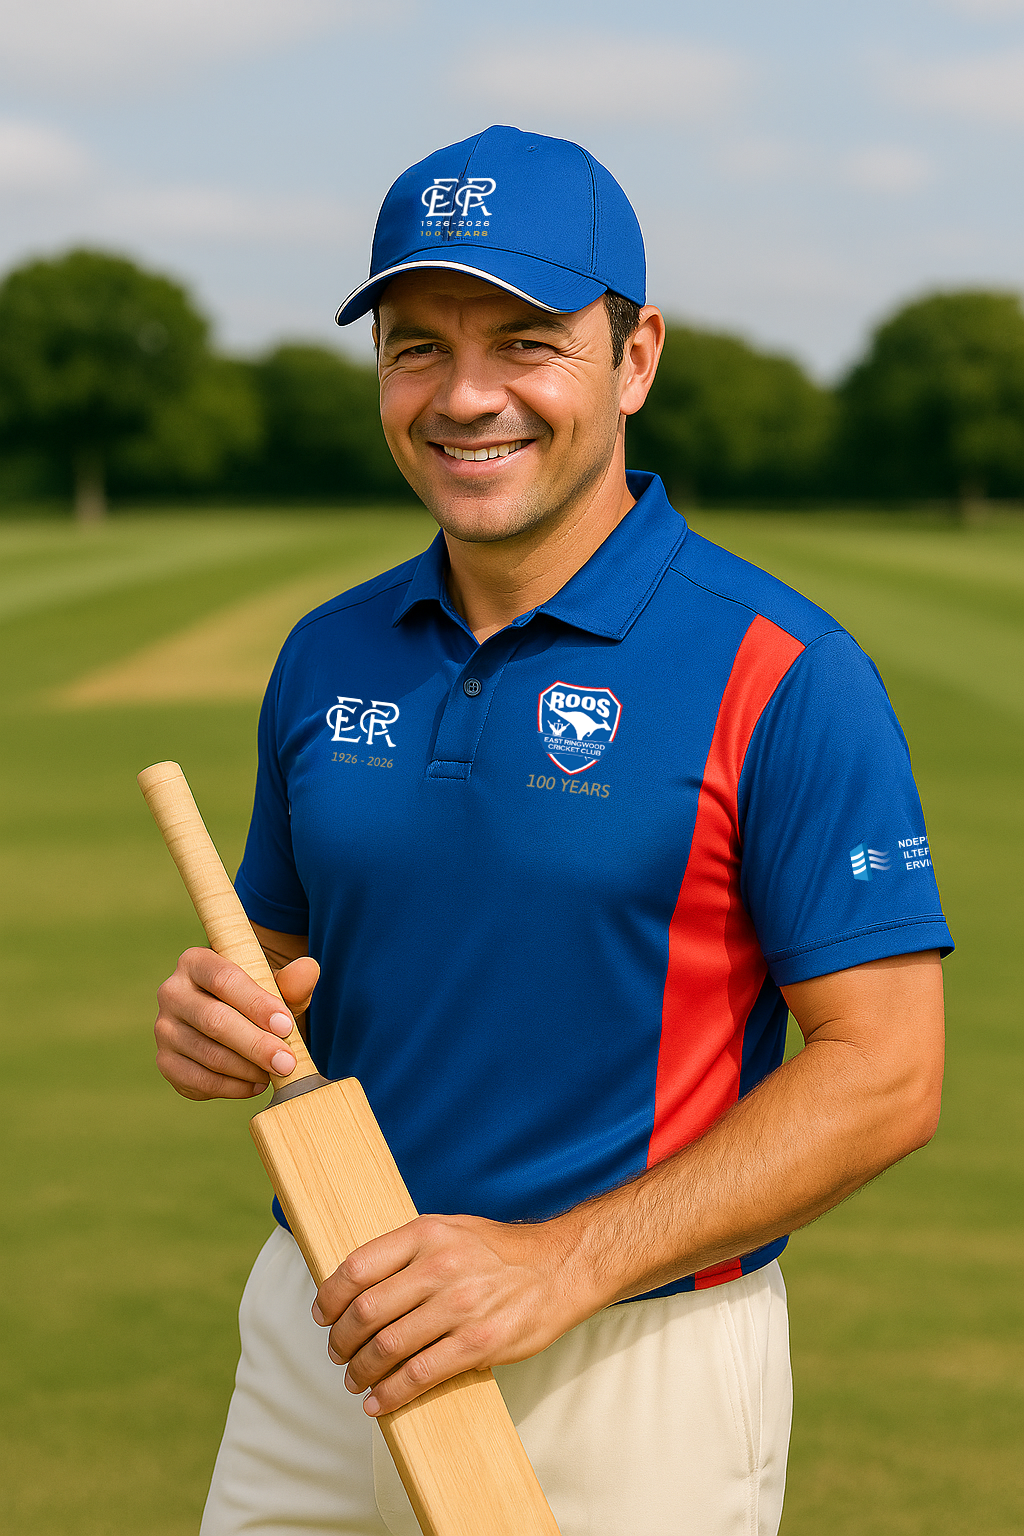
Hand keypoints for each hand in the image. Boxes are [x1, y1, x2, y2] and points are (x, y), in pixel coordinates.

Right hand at [154, 947, 319, 1099]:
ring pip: (207, 1054)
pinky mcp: (165, 1061)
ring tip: (275, 1072)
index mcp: (196, 962)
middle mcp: (172, 992)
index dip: (257, 1004)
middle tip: (287, 1062)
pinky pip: (198, 1080)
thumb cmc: (257, 1000)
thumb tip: (308, 970)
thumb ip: (292, 980)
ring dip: (247, 1068)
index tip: (286, 1026)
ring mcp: (163, 1028)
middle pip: (214, 1020)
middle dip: (255, 1045)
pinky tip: (256, 1084)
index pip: (225, 980)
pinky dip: (232, 1087)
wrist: (235, 1021)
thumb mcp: (276, 986)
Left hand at [311, 1211, 598, 1414]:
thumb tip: (355, 1281)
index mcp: (426, 1234)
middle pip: (365, 1312)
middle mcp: (439, 1267)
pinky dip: (390, 1395)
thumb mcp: (450, 1229)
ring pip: (386, 1347)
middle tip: (338, 1352)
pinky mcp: (477, 1343)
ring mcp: (459, 1306)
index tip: (323, 1315)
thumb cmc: (498, 1252)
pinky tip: (377, 1402)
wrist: (559, 1268)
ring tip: (355, 1379)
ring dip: (360, 1371)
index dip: (329, 1297)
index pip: (356, 1267)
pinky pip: (419, 1376)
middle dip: (341, 1340)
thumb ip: (406, 1249)